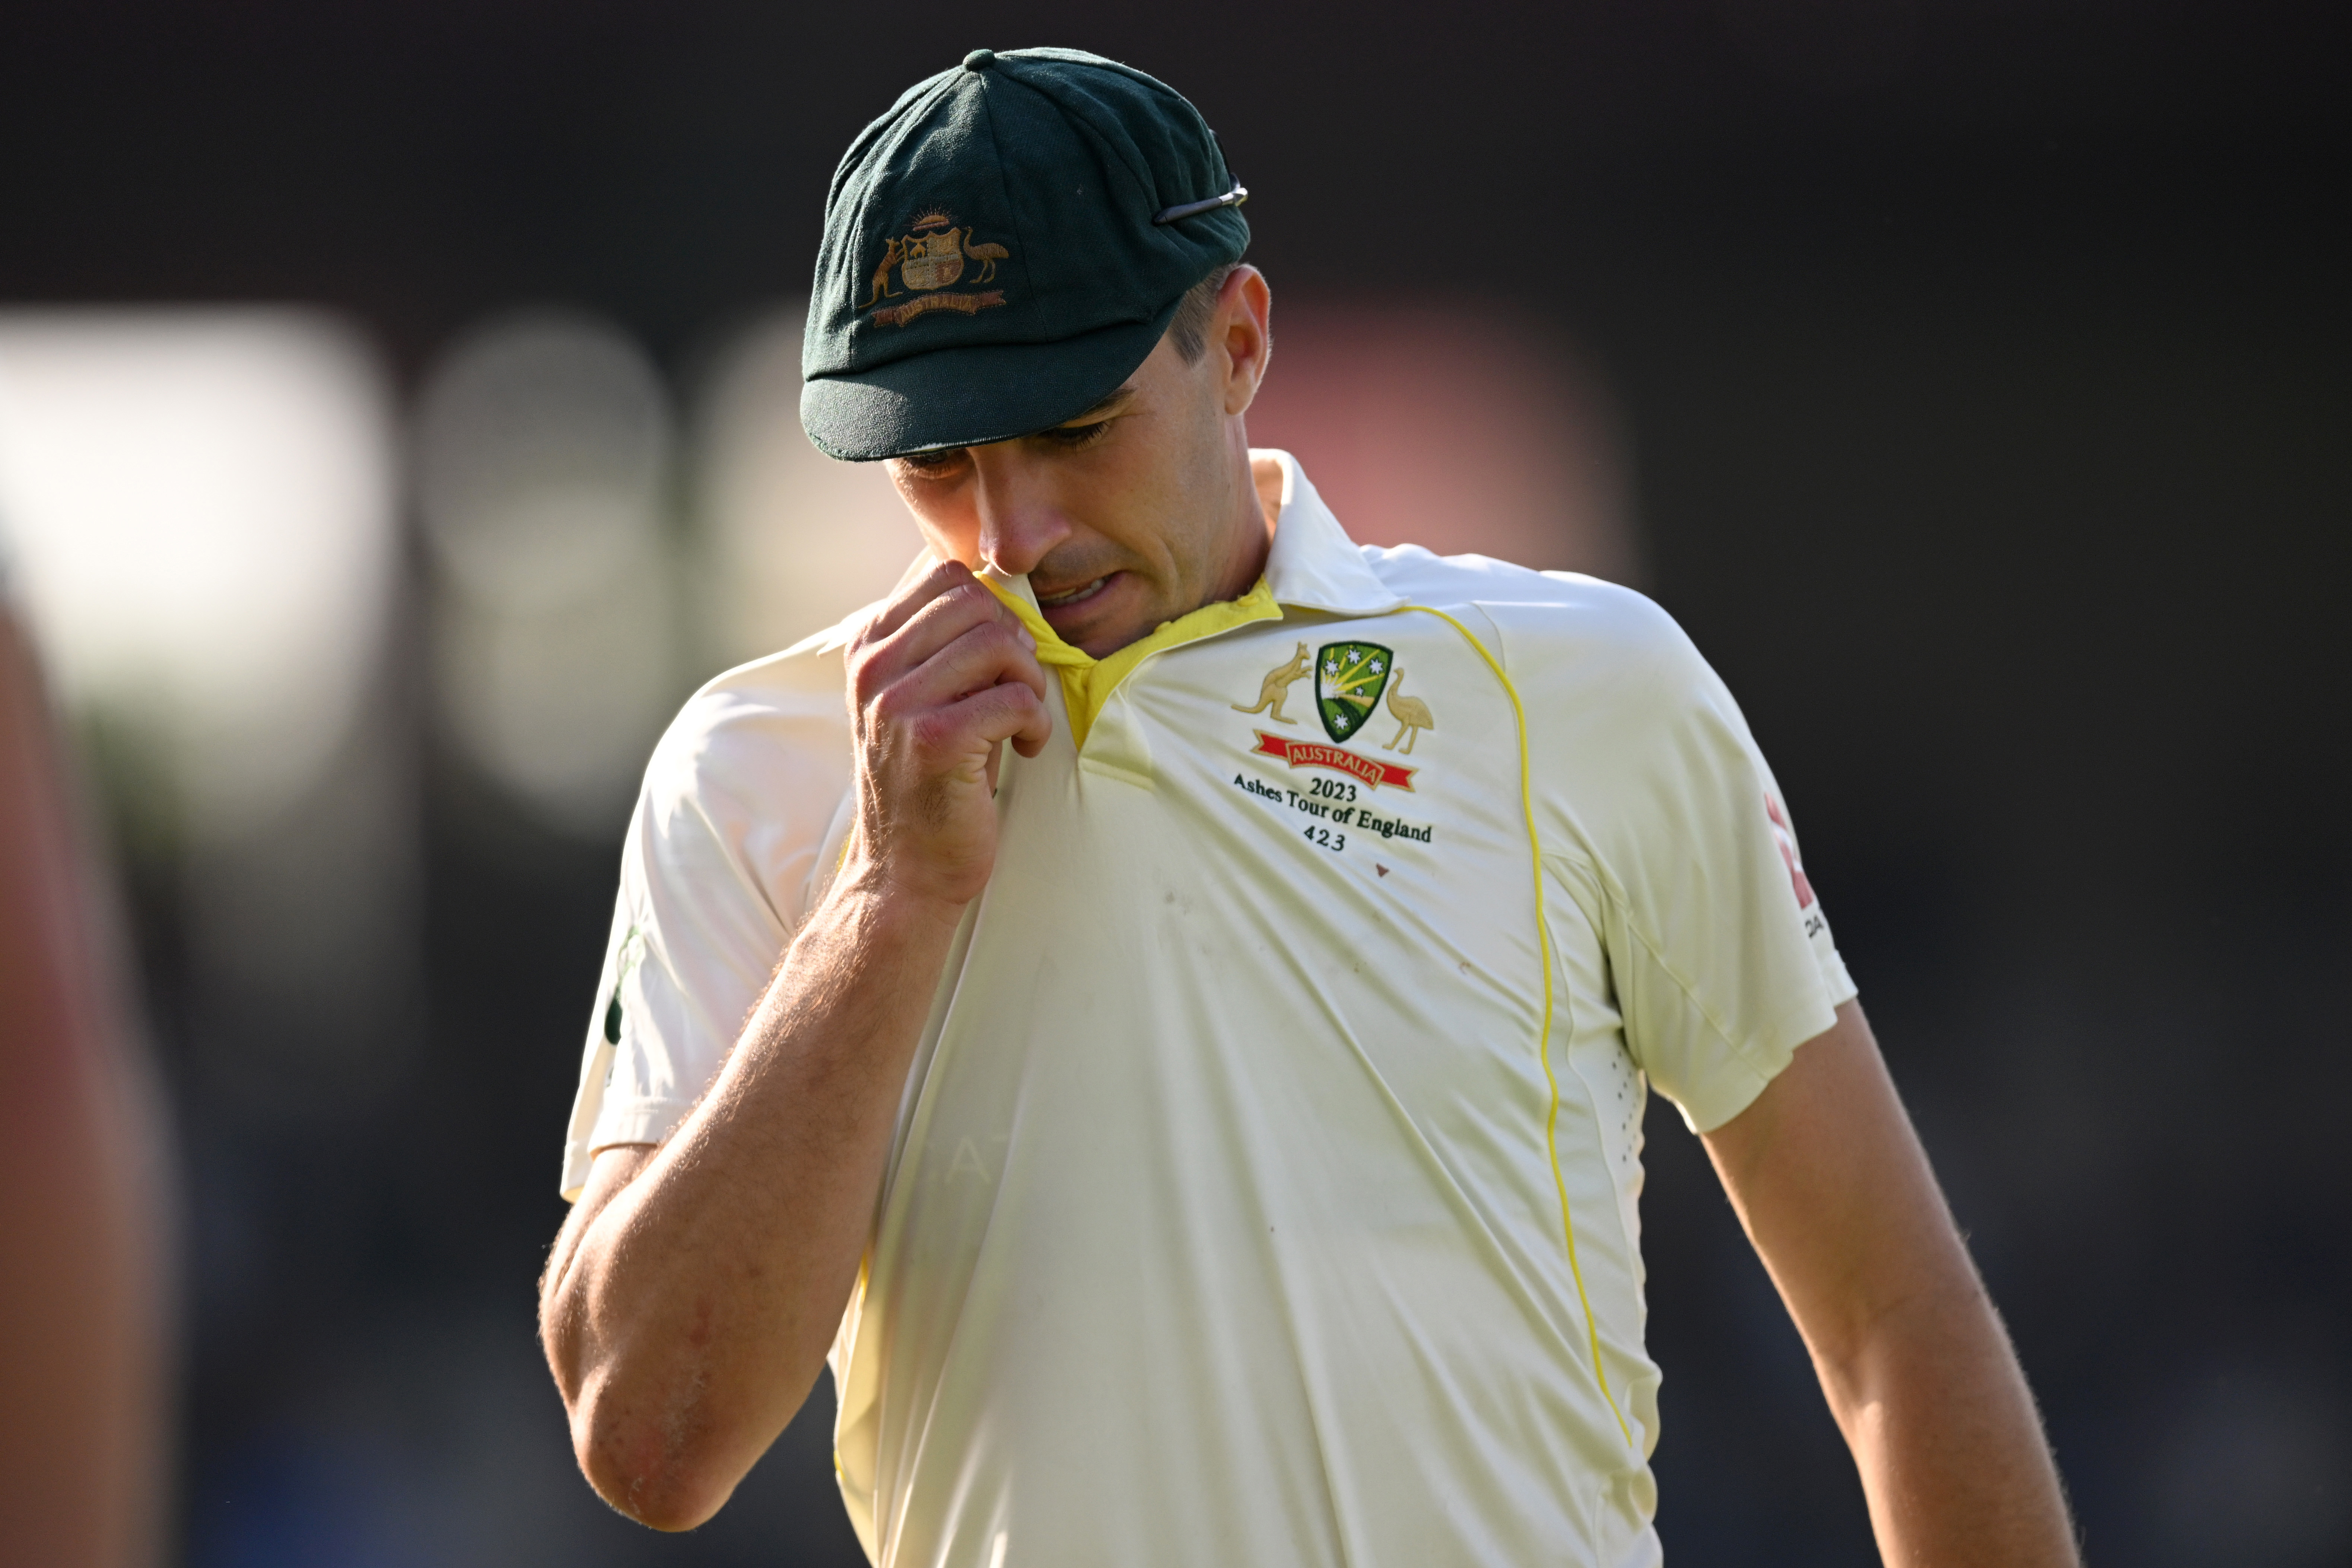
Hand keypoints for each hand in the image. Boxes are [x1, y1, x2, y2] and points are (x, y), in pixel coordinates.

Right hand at [843, 561, 1051, 909]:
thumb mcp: (916, 697)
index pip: (945, 576)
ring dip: (1029, 683)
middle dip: (1015, 643)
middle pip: (978, 602)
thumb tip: (1002, 587)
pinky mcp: (937, 740)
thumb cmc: (927, 780)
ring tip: (1019, 720)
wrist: (904, 871)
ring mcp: (899, 704)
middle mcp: (874, 669)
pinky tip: (1024, 748)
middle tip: (1016, 689)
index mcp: (867, 648)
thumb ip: (941, 642)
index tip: (998, 658)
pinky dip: (1036, 724)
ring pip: (999, 643)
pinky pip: (1017, 698)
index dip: (992, 610)